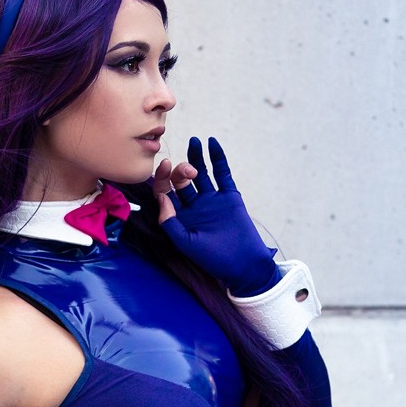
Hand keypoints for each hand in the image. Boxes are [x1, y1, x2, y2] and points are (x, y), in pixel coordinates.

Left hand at [152, 137, 277, 296]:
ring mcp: (211, 199)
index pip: (165, 192)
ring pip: (201, 173)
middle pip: (181, 180)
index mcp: (179, 216)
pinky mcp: (229, 196)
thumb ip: (171, 222)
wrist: (243, 264)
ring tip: (195, 142)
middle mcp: (193, 205)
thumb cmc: (213, 258)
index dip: (162, 178)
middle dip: (180, 171)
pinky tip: (212, 144)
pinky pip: (222, 173)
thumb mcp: (186, 243)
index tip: (165, 167)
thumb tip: (162, 197)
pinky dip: (217, 159)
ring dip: (196, 157)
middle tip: (187, 171)